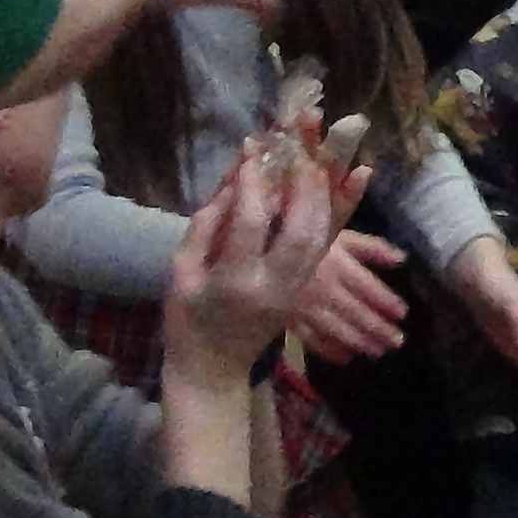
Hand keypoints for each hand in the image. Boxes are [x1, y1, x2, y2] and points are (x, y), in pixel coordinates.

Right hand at [161, 149, 334, 386]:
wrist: (212, 368)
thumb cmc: (186, 320)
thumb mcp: (180, 272)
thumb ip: (205, 227)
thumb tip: (233, 184)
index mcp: (234, 282)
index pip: (251, 223)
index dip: (253, 183)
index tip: (253, 150)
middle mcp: (273, 287)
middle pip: (300, 231)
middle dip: (304, 188)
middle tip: (302, 152)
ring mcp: (294, 294)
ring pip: (320, 242)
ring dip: (325, 200)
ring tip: (322, 163)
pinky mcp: (304, 296)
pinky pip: (322, 253)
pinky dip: (331, 219)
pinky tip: (336, 192)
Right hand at [288, 168, 410, 361]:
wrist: (249, 237)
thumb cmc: (293, 224)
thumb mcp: (333, 228)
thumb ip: (368, 244)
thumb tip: (402, 258)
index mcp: (336, 262)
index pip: (367, 287)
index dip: (386, 301)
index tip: (402, 314)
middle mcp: (322, 286)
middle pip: (355, 312)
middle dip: (377, 328)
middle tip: (397, 342)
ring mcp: (302, 305)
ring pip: (335, 328)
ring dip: (357, 341)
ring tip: (377, 352)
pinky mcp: (284, 316)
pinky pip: (308, 337)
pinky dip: (327, 349)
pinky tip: (343, 358)